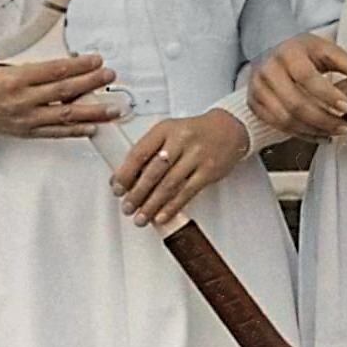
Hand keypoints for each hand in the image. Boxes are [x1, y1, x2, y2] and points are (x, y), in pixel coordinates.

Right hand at [0, 54, 121, 136]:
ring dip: (93, 112)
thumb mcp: (2, 62)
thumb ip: (32, 65)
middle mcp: (22, 100)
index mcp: (15, 78)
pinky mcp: (26, 132)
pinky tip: (93, 127)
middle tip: (109, 76)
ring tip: (113, 109)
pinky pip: (56, 133)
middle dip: (92, 83)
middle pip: (65, 92)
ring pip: (66, 116)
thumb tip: (64, 61)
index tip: (96, 60)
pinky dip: (76, 131)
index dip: (79, 65)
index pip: (55, 70)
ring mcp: (25, 119)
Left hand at [109, 109, 250, 225]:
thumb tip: (125, 177)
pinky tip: (162, 215)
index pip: (139, 153)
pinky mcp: (208, 171)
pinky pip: (187, 192)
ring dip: (152, 205)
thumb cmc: (194, 132)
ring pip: (169, 185)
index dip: (125, 174)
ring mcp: (196, 156)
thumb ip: (148, 151)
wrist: (228, 129)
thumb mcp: (168, 133)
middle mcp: (180, 141)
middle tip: (127, 207)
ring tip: (141, 217)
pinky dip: (172, 207)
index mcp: (165, 130)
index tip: (117, 188)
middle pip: (153, 172)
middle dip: (137, 194)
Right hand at [249, 33, 346, 141]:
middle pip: (295, 103)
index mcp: (289, 52)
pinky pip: (278, 126)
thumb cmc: (302, 52)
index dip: (328, 95)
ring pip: (285, 119)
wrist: (272, 51)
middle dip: (324, 120)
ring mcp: (258, 87)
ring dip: (314, 131)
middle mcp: (269, 68)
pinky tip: (320, 136)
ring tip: (335, 133)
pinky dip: (302, 135)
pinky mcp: (254, 103)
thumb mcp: (325, 50)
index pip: (307, 77)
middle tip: (346, 128)